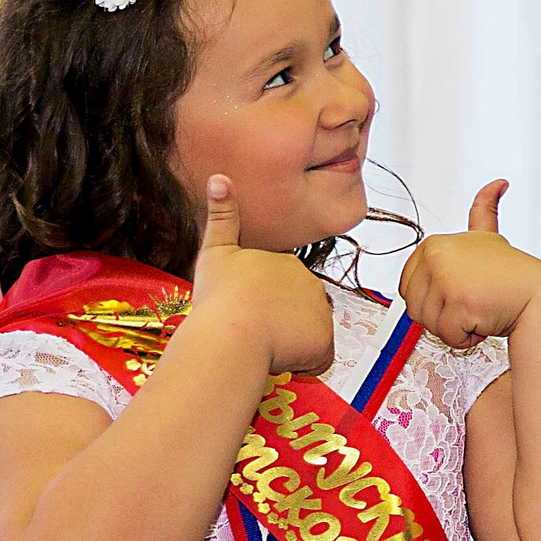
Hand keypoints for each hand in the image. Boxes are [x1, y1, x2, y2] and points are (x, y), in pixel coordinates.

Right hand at [187, 175, 336, 377]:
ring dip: (290, 344)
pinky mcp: (325, 340)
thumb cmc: (218, 297)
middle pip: (297, 311)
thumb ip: (221, 216)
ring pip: (307, 334)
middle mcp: (310, 283)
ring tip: (261, 345)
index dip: (263, 304)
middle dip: (279, 324)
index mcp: (286, 262)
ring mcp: (321, 311)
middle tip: (250, 331)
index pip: (282, 288)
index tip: (244, 312)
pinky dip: (301, 364)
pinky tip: (278, 359)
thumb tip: (220, 177)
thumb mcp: (215, 251)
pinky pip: (318, 358)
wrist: (231, 333)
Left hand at [401, 180, 540, 347]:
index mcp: (434, 244)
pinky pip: (448, 336)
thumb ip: (482, 211)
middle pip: (415, 308)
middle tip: (472, 300)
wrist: (540, 298)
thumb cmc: (512, 276)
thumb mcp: (487, 237)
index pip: (409, 288)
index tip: (463, 288)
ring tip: (480, 308)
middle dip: (443, 314)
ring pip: (430, 324)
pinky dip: (467, 337)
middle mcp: (437, 257)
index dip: (436, 298)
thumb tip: (498, 183)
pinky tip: (484, 318)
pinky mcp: (459, 303)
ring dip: (456, 326)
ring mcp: (447, 280)